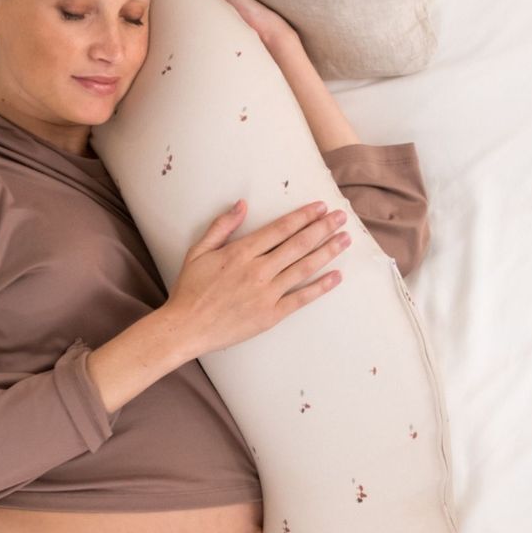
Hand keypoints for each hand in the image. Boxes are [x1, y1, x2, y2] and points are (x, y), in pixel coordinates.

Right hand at [164, 196, 349, 357]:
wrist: (186, 327)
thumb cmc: (190, 289)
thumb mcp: (198, 251)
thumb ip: (221, 226)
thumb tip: (241, 204)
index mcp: (240, 252)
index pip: (280, 229)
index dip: (303, 216)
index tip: (320, 207)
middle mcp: (257, 270)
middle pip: (298, 244)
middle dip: (323, 228)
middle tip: (341, 217)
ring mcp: (266, 294)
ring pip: (304, 268)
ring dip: (327, 251)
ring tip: (345, 239)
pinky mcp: (270, 315)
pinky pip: (301, 299)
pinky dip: (321, 287)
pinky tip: (337, 276)